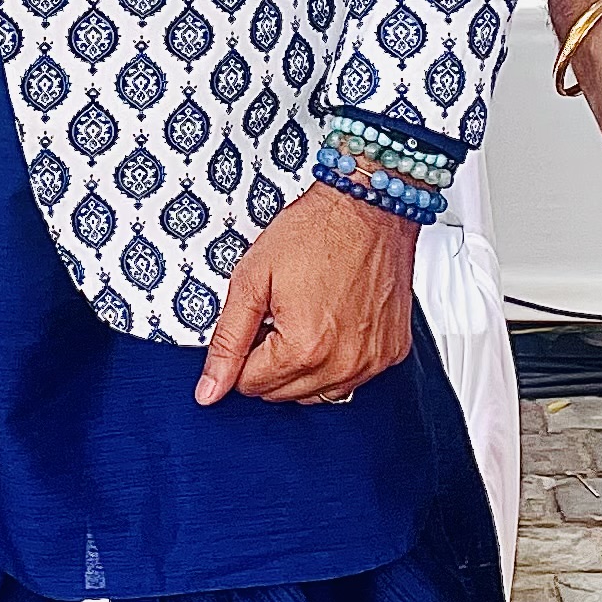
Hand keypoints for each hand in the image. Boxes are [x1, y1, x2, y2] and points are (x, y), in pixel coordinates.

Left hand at [197, 182, 415, 406]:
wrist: (369, 207)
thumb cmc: (316, 231)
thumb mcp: (252, 279)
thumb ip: (227, 340)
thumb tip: (209, 390)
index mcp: (303, 349)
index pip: (250, 385)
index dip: (242, 353)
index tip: (255, 323)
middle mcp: (342, 364)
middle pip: (282, 394)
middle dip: (269, 363)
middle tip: (277, 317)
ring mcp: (372, 361)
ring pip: (317, 394)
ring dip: (302, 368)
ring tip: (305, 320)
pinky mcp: (391, 353)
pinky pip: (353, 379)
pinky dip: (337, 361)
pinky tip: (333, 324)